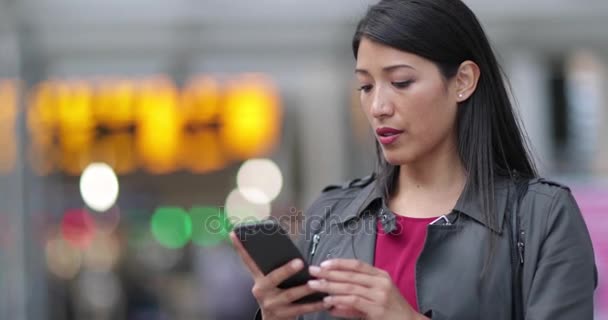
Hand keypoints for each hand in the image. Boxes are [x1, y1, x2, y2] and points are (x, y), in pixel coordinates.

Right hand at [230, 232, 326, 319]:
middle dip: (286, 270)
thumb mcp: (272, 283)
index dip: (240, 248)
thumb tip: (294, 253)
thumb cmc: (276, 295)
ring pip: (290, 295)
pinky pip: (301, 309)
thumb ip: (277, 268)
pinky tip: (326, 300)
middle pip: (273, 278)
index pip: (248, 261)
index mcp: (258, 279)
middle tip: (299, 262)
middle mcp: (261, 291)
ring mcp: (271, 305)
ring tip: (317, 283)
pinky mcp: (282, 316)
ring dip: (305, 288)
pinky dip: (315, 304)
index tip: (234, 233)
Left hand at [308, 259, 428, 319]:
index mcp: (380, 275)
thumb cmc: (391, 310)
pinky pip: (354, 301)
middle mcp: (381, 282)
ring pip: (350, 287)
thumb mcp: (374, 299)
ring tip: (315, 285)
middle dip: (329, 273)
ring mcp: (379, 294)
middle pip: (350, 274)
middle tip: (313, 271)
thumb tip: (331, 302)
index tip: (323, 263)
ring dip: (330, 286)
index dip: (339, 263)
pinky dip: (339, 299)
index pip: (357, 264)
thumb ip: (353, 299)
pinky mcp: (377, 308)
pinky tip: (328, 300)